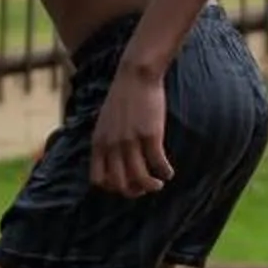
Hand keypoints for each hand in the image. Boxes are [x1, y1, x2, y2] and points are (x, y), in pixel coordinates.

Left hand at [90, 65, 173, 197]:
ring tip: (159, 183)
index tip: (125, 184)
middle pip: (119, 184)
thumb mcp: (104, 123)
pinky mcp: (150, 135)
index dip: (112, 187)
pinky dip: (165, 172)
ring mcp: (130, 141)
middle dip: (133, 191)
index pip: (98, 179)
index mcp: (98, 143)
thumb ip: (106, 142)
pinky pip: (158, 164)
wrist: (135, 75)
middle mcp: (112, 146)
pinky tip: (169, 172)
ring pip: (139, 178)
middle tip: (144, 188)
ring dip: (151, 186)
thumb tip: (113, 162)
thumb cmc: (122, 98)